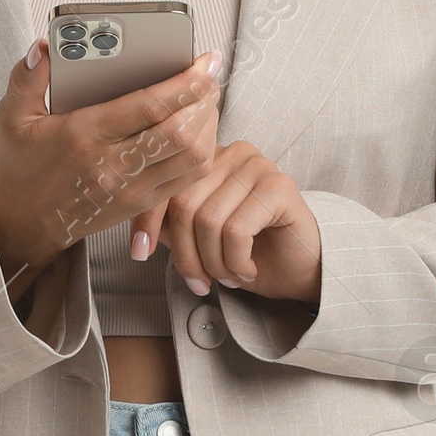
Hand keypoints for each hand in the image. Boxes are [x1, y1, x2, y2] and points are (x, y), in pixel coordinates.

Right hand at [0, 40, 221, 300]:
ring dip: (208, 125)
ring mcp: (131, 190)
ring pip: (193, 158)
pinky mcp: (139, 206)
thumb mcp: (10, 118)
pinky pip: (187, 180)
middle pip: (181, 133)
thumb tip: (43, 47)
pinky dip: (202, 152)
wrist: (18, 227)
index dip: (186, 82)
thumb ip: (26, 78)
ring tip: (207, 99)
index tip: (204, 61)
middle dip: (205, 99)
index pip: (150, 107)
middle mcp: (113, 166)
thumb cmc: (17, 171)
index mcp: (84, 137)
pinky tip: (199, 130)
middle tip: (210, 75)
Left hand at [130, 140, 322, 305]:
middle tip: (200, 283)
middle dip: (186, 255)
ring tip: (228, 277)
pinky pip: (237, 229)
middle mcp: (232, 152)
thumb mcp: (197, 239)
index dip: (146, 220)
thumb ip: (169, 224)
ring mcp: (258, 165)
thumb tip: (137, 231)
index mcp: (207, 158)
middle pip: (184, 204)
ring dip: (214, 263)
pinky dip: (236, 261)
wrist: (299, 270)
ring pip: (209, 220)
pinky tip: (246, 270)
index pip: (163, 182)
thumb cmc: (248, 253)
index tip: (139, 254)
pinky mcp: (280, 186)